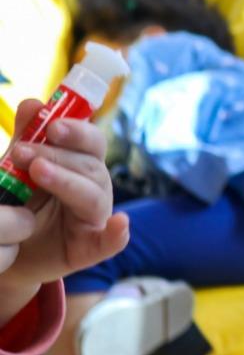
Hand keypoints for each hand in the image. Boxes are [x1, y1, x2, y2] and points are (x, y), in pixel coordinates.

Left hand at [0, 99, 128, 289]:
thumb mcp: (18, 170)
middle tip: (23, 152)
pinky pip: (110, 242)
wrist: (9, 250)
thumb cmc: (21, 206)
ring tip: (37, 173)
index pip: (90, 141)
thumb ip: (27, 139)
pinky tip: (120, 223)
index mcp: (83, 164)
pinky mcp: (91, 247)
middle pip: (91, 165)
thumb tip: (32, 104)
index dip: (77, 130)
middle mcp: (95, 186)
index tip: (51, 125)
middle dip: (59, 155)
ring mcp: (96, 217)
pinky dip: (117, 232)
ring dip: (66, 181)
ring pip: (92, 194)